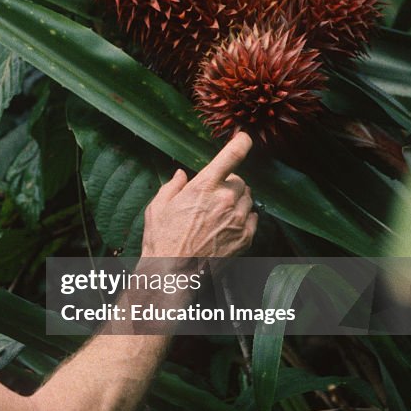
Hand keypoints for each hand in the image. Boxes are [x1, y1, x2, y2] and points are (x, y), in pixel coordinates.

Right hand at [141, 132, 256, 259]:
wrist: (173, 274)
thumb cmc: (162, 240)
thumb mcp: (157, 207)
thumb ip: (172, 186)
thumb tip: (181, 175)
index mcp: (204, 186)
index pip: (232, 155)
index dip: (241, 142)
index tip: (244, 136)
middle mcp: (225, 199)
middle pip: (240, 179)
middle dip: (228, 183)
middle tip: (213, 196)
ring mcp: (237, 219)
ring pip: (247, 198)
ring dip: (237, 200)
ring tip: (218, 213)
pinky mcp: (245, 238)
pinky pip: (253, 218)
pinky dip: (244, 217)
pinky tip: (228, 225)